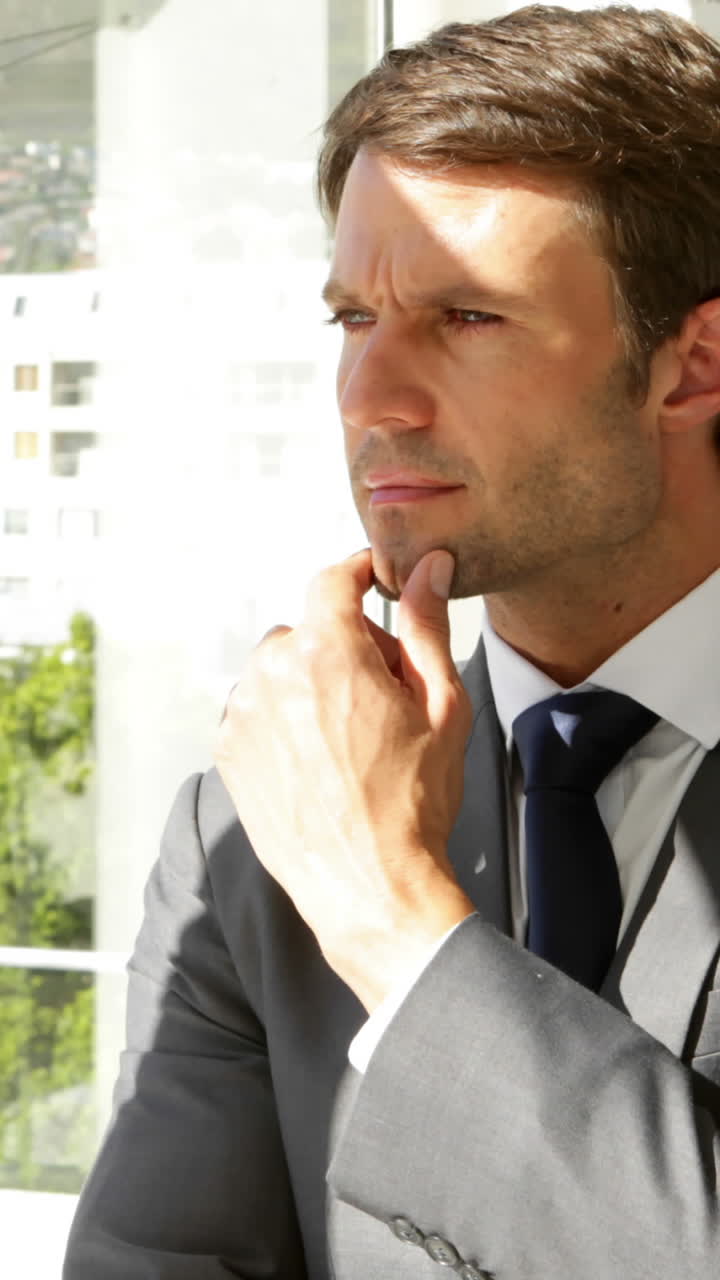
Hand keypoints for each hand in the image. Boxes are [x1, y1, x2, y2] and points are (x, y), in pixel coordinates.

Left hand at [214, 547, 474, 1010]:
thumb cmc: (411, 806)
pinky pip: (255, 708)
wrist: (370, 887)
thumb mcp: (443, 707)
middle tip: (381, 699)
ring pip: (278, 669)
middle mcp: (274, 675)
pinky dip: (281, 718)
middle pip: (309, 631)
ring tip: (346, 738)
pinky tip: (316, 760)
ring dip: (308, 683)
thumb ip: (427, 626)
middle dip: (344, 649)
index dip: (357, 573)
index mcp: (329, 653)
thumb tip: (428, 570)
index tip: (368, 579)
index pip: (332, 581)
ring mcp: (244, 714)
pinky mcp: (229, 751)